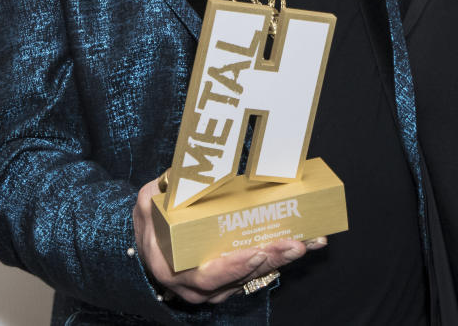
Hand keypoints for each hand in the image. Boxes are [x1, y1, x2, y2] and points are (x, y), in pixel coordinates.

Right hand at [132, 177, 322, 304]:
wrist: (152, 240)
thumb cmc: (152, 220)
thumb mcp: (149, 201)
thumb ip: (161, 190)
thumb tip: (184, 172)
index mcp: (173, 269)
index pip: (207, 275)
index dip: (234, 267)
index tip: (257, 252)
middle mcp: (196, 285)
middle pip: (239, 278)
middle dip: (270, 260)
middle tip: (296, 245)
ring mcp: (215, 286)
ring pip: (253, 277)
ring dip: (282, 260)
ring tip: (308, 242)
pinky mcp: (231, 279)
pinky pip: (257, 272)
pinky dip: (280, 258)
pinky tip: (303, 243)